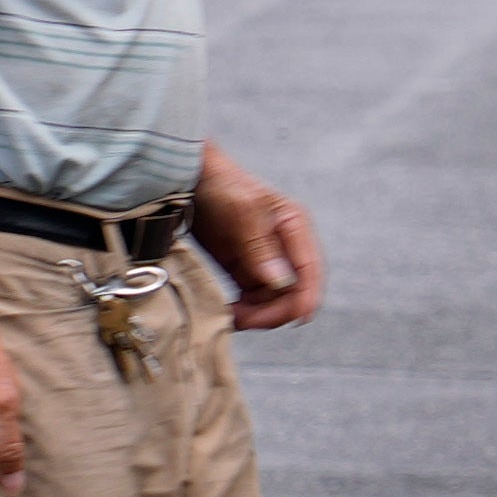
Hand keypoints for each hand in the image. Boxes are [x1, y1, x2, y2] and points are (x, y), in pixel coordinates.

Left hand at [193, 151, 324, 333]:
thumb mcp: (242, 211)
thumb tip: (281, 282)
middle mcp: (284, 246)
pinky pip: (254, 299)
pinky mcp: (244, 269)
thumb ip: (261, 247)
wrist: (187, 178)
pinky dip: (245, 311)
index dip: (308, 296)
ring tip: (232, 314)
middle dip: (275, 310)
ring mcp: (265, 259)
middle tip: (245, 319)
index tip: (297, 319)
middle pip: (294, 292)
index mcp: (293, 227)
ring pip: (274, 300)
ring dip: (257, 314)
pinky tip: (229, 311)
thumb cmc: (220, 185)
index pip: (309, 269)